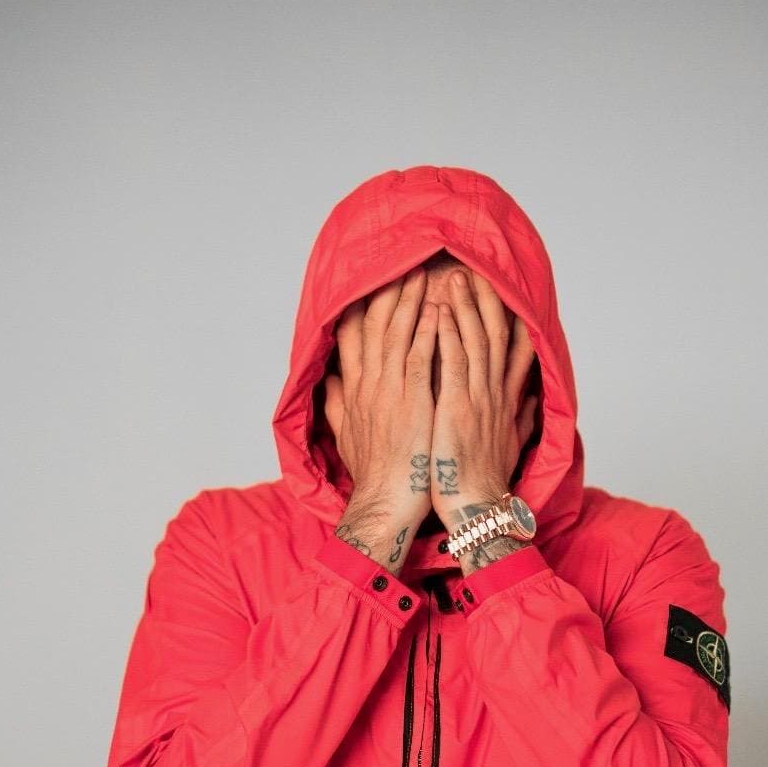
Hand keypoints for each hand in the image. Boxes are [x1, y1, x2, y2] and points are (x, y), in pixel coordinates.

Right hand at [324, 266, 439, 564]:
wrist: (385, 504)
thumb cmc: (374, 476)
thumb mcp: (346, 437)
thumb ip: (337, 406)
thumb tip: (329, 384)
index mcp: (354, 390)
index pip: (352, 336)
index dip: (362, 304)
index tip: (374, 282)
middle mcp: (369, 384)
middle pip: (375, 324)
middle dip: (390, 291)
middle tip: (406, 262)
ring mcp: (391, 390)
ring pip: (399, 333)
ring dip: (411, 300)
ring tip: (426, 273)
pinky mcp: (413, 401)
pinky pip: (422, 356)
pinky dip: (429, 330)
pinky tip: (438, 309)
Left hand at [430, 267, 539, 535]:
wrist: (474, 507)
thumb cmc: (483, 480)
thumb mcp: (508, 444)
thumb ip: (520, 418)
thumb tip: (531, 401)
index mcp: (505, 400)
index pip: (516, 350)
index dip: (512, 317)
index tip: (505, 291)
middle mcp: (495, 393)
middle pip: (496, 334)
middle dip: (486, 299)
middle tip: (475, 269)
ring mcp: (477, 398)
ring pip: (475, 340)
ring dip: (466, 306)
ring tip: (455, 277)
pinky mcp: (456, 408)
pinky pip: (452, 362)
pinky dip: (448, 334)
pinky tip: (440, 311)